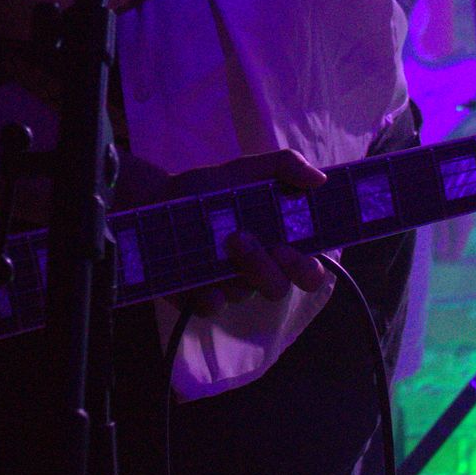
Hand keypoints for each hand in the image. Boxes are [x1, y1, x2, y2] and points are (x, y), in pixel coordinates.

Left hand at [166, 148, 328, 315]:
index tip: (294, 248)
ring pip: (245, 294)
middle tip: (246, 239)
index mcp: (275, 244)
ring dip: (238, 270)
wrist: (156, 197)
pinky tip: (205, 286)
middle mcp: (256, 269)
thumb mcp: (245, 169)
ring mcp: (227, 285)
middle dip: (268, 269)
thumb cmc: (208, 188)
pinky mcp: (197, 296)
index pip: (306, 270)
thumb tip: (319, 177)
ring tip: (223, 240)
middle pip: (278, 287)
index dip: (308, 269)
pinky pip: (212, 308)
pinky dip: (211, 299)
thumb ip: (284, 167)